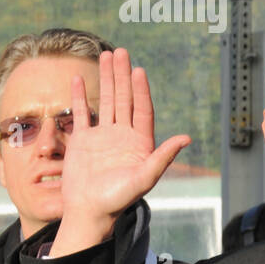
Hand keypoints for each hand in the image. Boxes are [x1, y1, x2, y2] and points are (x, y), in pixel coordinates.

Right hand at [50, 49, 190, 256]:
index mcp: (140, 141)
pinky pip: (82, 113)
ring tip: (105, 56)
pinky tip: (78, 78)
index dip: (141, 90)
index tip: (139, 70)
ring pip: (106, 101)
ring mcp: (103, 136)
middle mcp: (123, 135)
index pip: (142, 109)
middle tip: (120, 52)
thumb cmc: (119, 199)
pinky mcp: (83, 140)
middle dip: (122, 76)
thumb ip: (163, 157)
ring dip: (106, 80)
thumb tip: (187, 138)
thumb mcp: (145, 178)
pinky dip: (80, 96)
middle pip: (124, 99)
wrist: (90, 211)